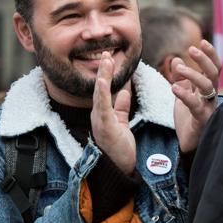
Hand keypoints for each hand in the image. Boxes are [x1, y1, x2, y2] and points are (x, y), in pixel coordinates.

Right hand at [91, 51, 136, 174]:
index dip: (105, 74)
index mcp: (102, 114)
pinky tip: (103, 82)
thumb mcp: (122, 124)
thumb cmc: (120, 149)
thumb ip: (121, 109)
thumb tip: (125, 93)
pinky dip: (102, 95)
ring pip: (100, 95)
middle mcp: (98, 115)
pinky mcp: (105, 128)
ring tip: (105, 61)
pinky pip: (103, 108)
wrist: (119, 169)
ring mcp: (100, 121)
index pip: (103, 90)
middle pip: (99, 89)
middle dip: (103, 71)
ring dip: (103, 77)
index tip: (109, 57)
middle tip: (107, 52)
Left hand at [171, 39, 222, 152]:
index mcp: (207, 89)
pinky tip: (173, 88)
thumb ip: (182, 79)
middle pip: (214, 74)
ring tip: (177, 68)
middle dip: (204, 60)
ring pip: (207, 87)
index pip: (214, 68)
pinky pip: (195, 105)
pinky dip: (185, 95)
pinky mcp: (202, 120)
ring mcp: (208, 108)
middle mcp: (211, 97)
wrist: (188, 145)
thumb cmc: (188, 119)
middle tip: (192, 49)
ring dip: (193, 74)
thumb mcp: (183, 95)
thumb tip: (178, 59)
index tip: (202, 42)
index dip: (210, 55)